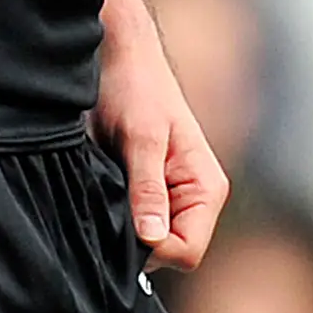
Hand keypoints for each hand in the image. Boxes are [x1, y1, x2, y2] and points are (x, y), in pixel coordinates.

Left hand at [95, 7, 228, 271]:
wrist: (120, 58)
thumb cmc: (136, 88)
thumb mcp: (140, 139)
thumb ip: (147, 190)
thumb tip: (152, 240)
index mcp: (207, 189)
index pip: (188, 253)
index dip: (152, 248)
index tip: (123, 220)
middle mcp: (196, 200)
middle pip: (168, 255)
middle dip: (135, 239)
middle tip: (112, 198)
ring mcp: (173, 200)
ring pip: (148, 244)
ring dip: (123, 227)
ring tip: (109, 187)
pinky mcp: (150, 196)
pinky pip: (135, 228)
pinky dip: (116, 219)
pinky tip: (105, 190)